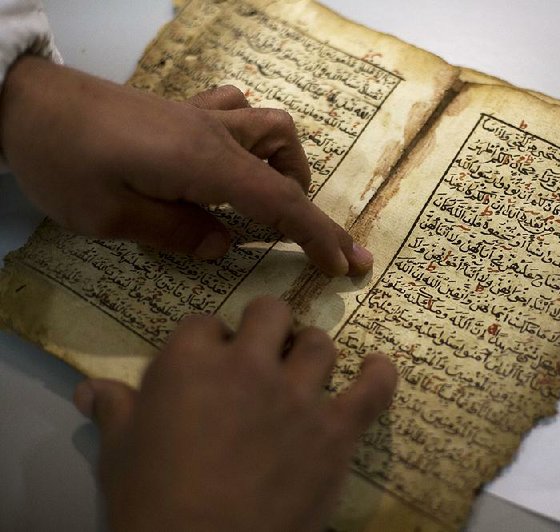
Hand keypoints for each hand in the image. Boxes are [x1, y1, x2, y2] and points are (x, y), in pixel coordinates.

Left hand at [0, 55, 371, 275]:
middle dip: (308, 204)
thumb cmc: (63, 162)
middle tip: (308, 243)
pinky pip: (236, 111)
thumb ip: (176, 232)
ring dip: (285, 165)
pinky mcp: (181, 111)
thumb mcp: (112, 216)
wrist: (24, 102)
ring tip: (270, 199)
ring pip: (270, 126)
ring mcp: (200, 117)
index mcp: (205, 164)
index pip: (281, 202)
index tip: (346, 265)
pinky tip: (233, 158)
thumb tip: (223, 246)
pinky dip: (251, 137)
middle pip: (287, 158)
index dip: (318, 236)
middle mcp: (215, 135)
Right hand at [73, 296, 396, 530]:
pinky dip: (380, 374)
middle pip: (269, 313)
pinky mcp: (335, 430)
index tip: (211, 359)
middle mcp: (249, 365)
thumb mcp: (118, 453)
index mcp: (191, 363)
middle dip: (266, 325)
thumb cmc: (150, 502)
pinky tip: (378, 367)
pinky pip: (372, 388)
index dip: (209, 340)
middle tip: (264, 351)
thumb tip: (89, 390)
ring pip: (319, 343)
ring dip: (312, 350)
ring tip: (307, 366)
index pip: (204, 323)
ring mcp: (298, 395)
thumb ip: (113, 411)